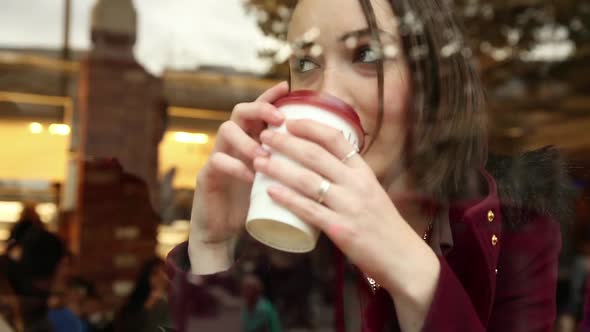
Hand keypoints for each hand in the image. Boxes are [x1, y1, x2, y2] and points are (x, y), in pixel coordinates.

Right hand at [189, 82, 287, 268]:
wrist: (223, 232)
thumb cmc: (254, 205)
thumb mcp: (275, 182)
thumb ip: (292, 168)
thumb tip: (331, 160)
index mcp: (251, 140)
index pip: (259, 111)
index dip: (270, 96)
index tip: (287, 88)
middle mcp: (233, 143)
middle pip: (240, 111)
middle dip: (260, 109)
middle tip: (279, 120)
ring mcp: (218, 157)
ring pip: (226, 130)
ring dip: (248, 139)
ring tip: (265, 154)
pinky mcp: (207, 176)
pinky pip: (218, 162)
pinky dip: (236, 166)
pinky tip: (251, 176)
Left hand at [252, 119, 438, 295]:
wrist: (403, 257)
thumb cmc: (383, 225)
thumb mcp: (371, 192)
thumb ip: (349, 179)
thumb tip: (321, 166)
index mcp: (364, 172)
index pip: (336, 139)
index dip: (310, 127)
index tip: (290, 121)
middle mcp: (357, 184)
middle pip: (315, 155)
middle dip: (286, 143)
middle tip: (265, 137)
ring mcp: (348, 206)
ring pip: (307, 180)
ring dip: (279, 168)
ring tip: (259, 161)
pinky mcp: (340, 229)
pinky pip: (308, 210)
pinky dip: (287, 199)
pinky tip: (270, 191)